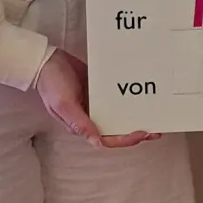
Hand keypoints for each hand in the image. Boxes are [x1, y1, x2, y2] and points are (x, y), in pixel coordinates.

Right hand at [35, 49, 159, 147]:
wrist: (46, 60)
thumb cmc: (51, 84)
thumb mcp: (64, 104)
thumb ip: (80, 123)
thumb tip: (97, 142)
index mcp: (82, 125)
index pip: (107, 139)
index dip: (126, 140)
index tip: (143, 133)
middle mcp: (91, 117)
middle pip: (116, 130)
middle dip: (136, 132)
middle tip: (156, 130)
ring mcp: (96, 103)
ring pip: (119, 115)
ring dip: (134, 116)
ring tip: (153, 114)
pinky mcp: (99, 90)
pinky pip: (116, 99)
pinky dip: (128, 100)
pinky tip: (140, 97)